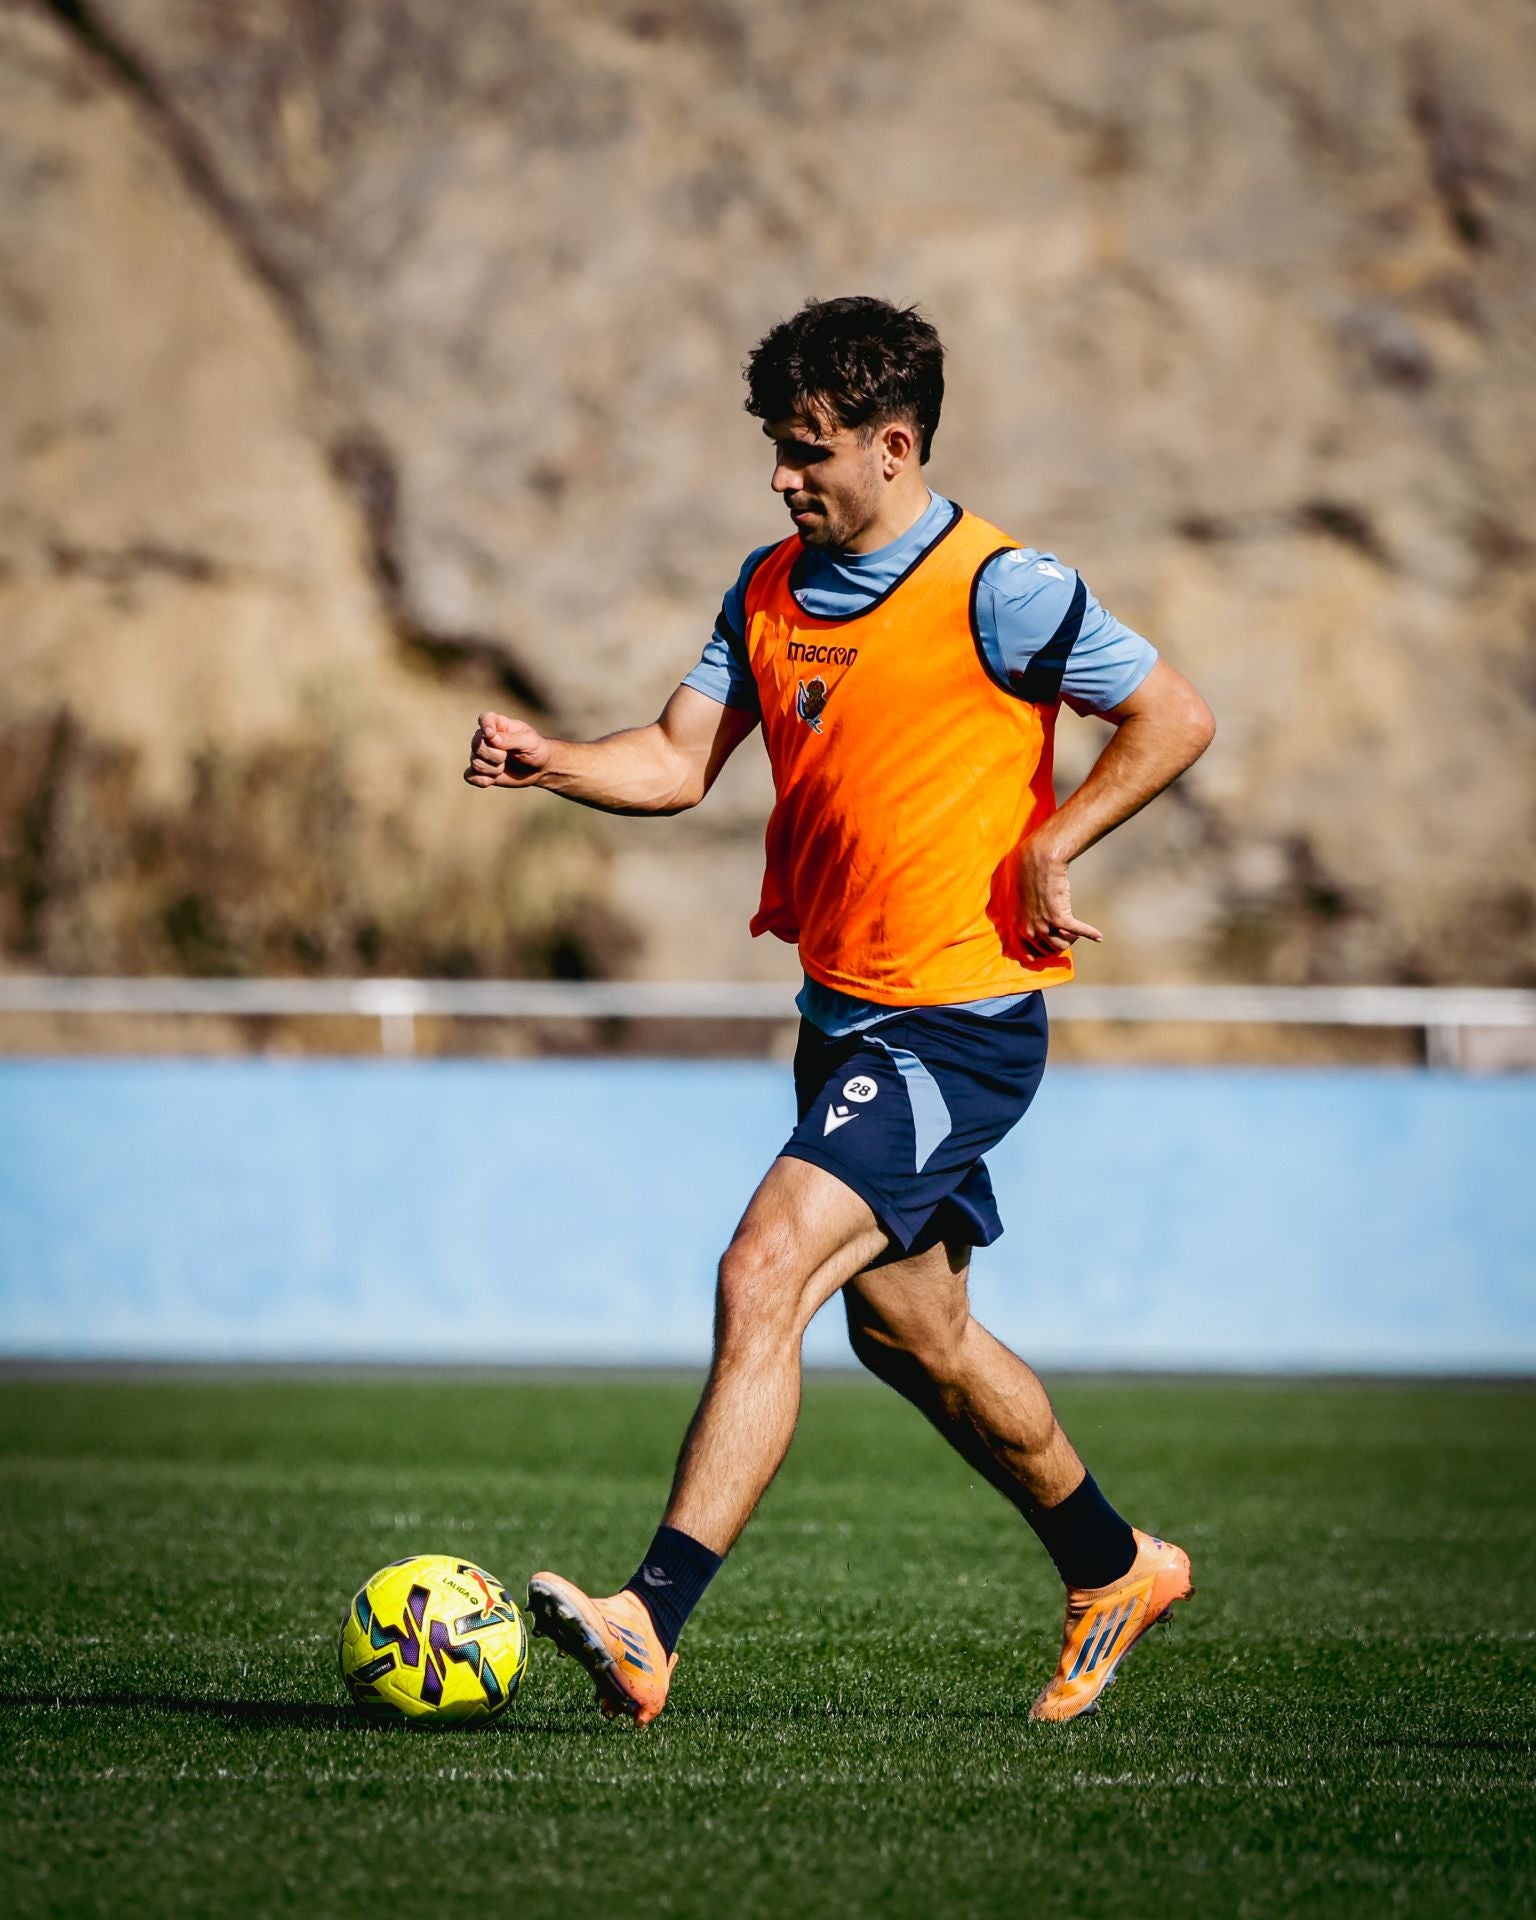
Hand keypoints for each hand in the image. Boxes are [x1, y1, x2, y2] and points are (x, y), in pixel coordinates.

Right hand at [464, 711, 552, 788]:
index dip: (485, 726)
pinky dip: (482, 780)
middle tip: (506, 756)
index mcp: (499, 725)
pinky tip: (493, 779)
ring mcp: (482, 755)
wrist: (539, 769)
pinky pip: (470, 776)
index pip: (485, 719)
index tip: (491, 734)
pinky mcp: (481, 771)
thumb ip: (510, 739)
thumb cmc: (535, 749)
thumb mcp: (529, 741)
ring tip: (504, 766)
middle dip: (494, 755)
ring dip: (493, 769)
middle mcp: (486, 738)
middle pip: (477, 745)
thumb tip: (490, 737)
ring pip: (475, 762)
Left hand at [1016, 836, 1102, 959]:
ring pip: (1062, 946)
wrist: (1039, 861)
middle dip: (1059, 943)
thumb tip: (1031, 922)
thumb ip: (1023, 915)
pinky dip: (1090, 934)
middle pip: (1049, 950)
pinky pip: (1078, 931)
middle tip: (1066, 935)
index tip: (1051, 948)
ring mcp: (1044, 925)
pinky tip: (1099, 937)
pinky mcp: (1059, 918)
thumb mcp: (1019, 900)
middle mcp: (1030, 929)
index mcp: (1018, 927)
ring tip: (1076, 932)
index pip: (1030, 953)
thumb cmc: (1028, 875)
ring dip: (1071, 939)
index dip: (1044, 952)